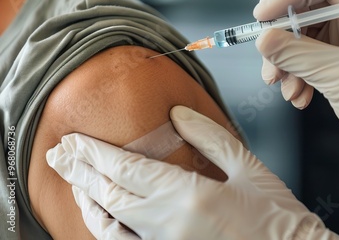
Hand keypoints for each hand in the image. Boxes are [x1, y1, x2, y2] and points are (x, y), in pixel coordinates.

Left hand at [47, 106, 338, 239]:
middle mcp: (169, 225)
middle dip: (80, 172)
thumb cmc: (276, 216)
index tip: (75, 140)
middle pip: (110, 196)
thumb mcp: (248, 167)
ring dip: (88, 202)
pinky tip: (102, 217)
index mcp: (189, 196)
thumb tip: (177, 114)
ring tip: (74, 182)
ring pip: (111, 226)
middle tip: (58, 155)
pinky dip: (107, 230)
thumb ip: (209, 137)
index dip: (97, 153)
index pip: (128, 170)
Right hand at [254, 0, 338, 228]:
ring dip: (287, 61)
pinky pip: (310, 59)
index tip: (264, 15)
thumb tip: (264, 40)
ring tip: (283, 86)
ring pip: (304, 37)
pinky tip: (298, 95)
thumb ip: (298, 55)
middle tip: (267, 56)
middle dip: (283, 34)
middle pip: (308, 8)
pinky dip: (298, 75)